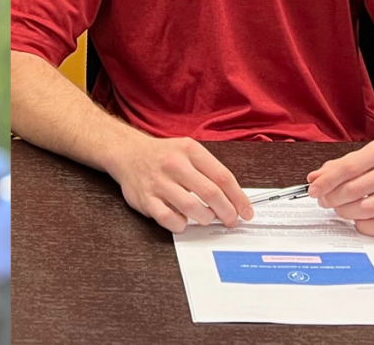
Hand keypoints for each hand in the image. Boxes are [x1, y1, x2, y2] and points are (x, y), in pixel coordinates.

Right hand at [107, 136, 253, 232]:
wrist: (127, 153)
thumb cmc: (162, 156)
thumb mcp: (188, 152)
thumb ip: (209, 172)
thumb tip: (235, 200)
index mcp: (189, 150)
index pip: (223, 177)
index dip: (239, 198)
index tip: (246, 211)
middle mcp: (173, 164)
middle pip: (211, 193)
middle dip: (227, 212)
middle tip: (231, 220)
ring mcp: (158, 182)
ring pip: (193, 208)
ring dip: (206, 218)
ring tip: (206, 218)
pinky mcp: (145, 199)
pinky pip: (169, 219)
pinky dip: (181, 224)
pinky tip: (183, 219)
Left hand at [307, 139, 373, 235]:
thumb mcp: (366, 155)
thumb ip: (338, 166)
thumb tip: (314, 178)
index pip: (347, 168)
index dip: (326, 182)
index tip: (313, 190)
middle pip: (353, 190)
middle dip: (331, 198)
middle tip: (323, 200)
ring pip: (364, 210)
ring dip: (343, 212)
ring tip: (338, 207)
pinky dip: (362, 226)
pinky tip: (357, 219)